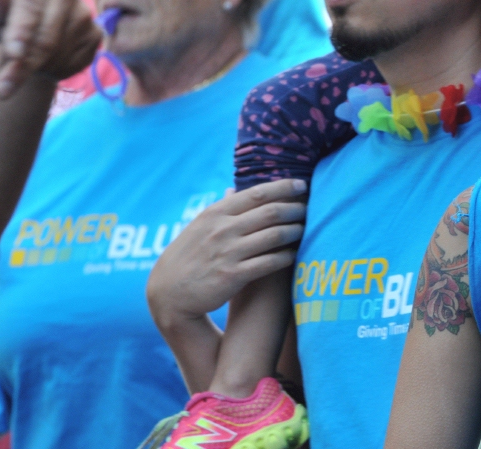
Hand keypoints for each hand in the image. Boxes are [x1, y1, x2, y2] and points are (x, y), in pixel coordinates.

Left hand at [0, 0, 100, 97]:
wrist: (32, 30)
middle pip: (46, 35)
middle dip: (23, 65)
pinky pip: (75, 62)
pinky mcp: (96, 34)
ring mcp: (85, 12)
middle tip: (1, 90)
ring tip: (22, 69)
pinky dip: (55, 71)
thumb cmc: (7, 18)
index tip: (12, 53)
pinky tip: (45, 65)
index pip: (29, 4)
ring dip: (37, 69)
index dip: (21, 30)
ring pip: (59, 52)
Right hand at [146, 179, 306, 328]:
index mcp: (216, 213)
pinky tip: (296, 253)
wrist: (169, 294)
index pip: (257, 193)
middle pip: (271, 211)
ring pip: (274, 235)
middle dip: (296, 208)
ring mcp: (228, 252)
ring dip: (296, 230)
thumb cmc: (188, 256)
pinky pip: (269, 262)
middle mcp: (223, 229)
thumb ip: (221, 209)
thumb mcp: (199, 227)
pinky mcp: (233, 275)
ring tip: (308, 228)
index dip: (284, 188)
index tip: (302, 186)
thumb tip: (233, 190)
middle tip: (311, 207)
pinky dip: (286, 256)